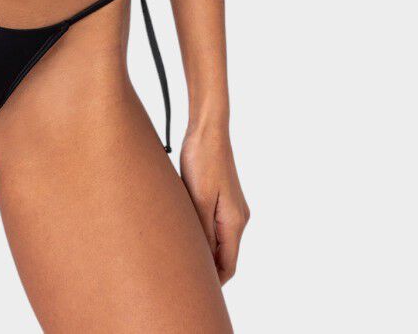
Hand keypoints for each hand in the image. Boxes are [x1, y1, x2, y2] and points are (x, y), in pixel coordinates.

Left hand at [179, 123, 249, 283]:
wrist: (207, 129)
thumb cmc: (202, 160)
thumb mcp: (198, 199)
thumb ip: (202, 231)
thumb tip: (201, 260)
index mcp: (234, 221)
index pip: (228, 265)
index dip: (213, 281)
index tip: (193, 288)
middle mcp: (238, 217)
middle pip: (225, 255)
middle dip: (207, 269)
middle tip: (182, 276)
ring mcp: (231, 206)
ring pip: (219, 240)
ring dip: (203, 250)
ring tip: (179, 256)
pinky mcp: (222, 196)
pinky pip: (214, 225)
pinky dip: (202, 234)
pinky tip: (184, 231)